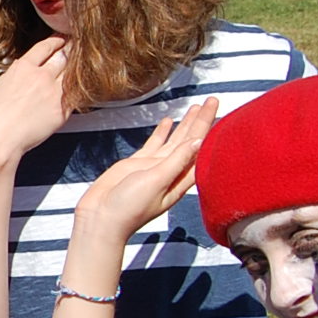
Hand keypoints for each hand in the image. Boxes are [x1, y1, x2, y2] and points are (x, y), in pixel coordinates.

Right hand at [0, 37, 72, 168]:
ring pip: (73, 73)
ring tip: (84, 65)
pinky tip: (81, 87)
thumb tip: (19, 74)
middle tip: (77, 46)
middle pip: (64, 56)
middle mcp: (41, 76)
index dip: (55, 41)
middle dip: (71, 51)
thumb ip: (12, 78)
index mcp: (22, 68)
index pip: (45, 47)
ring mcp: (54, 93)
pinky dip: (79, 90)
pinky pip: (76, 96)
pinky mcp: (62, 112)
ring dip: (78, 69)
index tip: (60, 40)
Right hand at [74, 100, 217, 239]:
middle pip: (190, 140)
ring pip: (174, 140)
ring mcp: (154, 166)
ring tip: (195, 107)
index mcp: (180, 178)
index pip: (199, 146)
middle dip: (200, 120)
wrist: (101, 217)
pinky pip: (154, 144)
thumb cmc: (129, 207)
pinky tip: (168, 121)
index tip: (216, 107)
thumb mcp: (156, 181)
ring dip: (185, 124)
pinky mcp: (138, 164)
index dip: (207, 126)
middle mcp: (171, 171)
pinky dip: (162, 132)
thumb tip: (197, 142)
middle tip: (212, 100)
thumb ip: (176, 161)